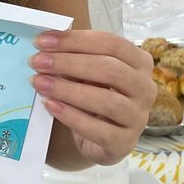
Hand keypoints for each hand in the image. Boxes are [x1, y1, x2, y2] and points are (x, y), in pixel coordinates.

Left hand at [31, 30, 156, 163]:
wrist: (98, 138)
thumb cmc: (93, 94)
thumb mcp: (85, 72)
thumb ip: (73, 57)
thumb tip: (45, 45)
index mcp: (140, 62)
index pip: (111, 43)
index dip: (76, 40)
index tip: (42, 41)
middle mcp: (146, 88)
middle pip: (111, 69)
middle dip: (69, 63)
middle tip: (37, 62)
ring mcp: (138, 117)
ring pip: (107, 100)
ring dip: (68, 90)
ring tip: (39, 83)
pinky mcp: (125, 143)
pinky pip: (99, 130)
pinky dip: (71, 116)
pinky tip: (50, 105)